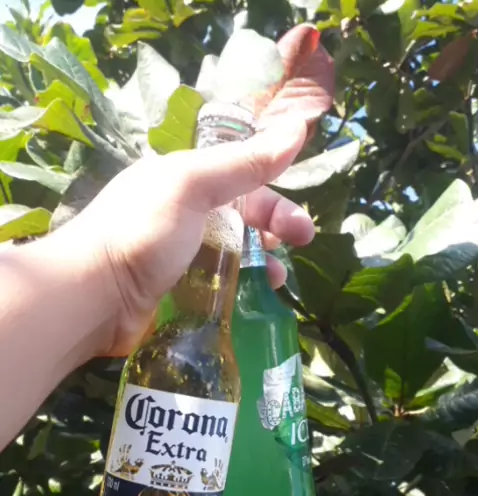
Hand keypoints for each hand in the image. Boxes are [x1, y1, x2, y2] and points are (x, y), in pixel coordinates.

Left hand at [44, 117, 313, 356]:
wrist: (94, 296)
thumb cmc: (142, 232)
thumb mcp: (193, 186)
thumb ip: (244, 162)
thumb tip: (297, 128)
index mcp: (183, 179)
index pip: (241, 178)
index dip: (274, 193)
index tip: (299, 221)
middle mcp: (183, 214)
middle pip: (242, 215)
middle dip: (275, 227)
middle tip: (300, 245)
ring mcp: (180, 256)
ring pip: (234, 253)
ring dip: (262, 262)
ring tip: (276, 280)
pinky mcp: (177, 292)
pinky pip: (218, 286)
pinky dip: (241, 289)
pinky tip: (254, 300)